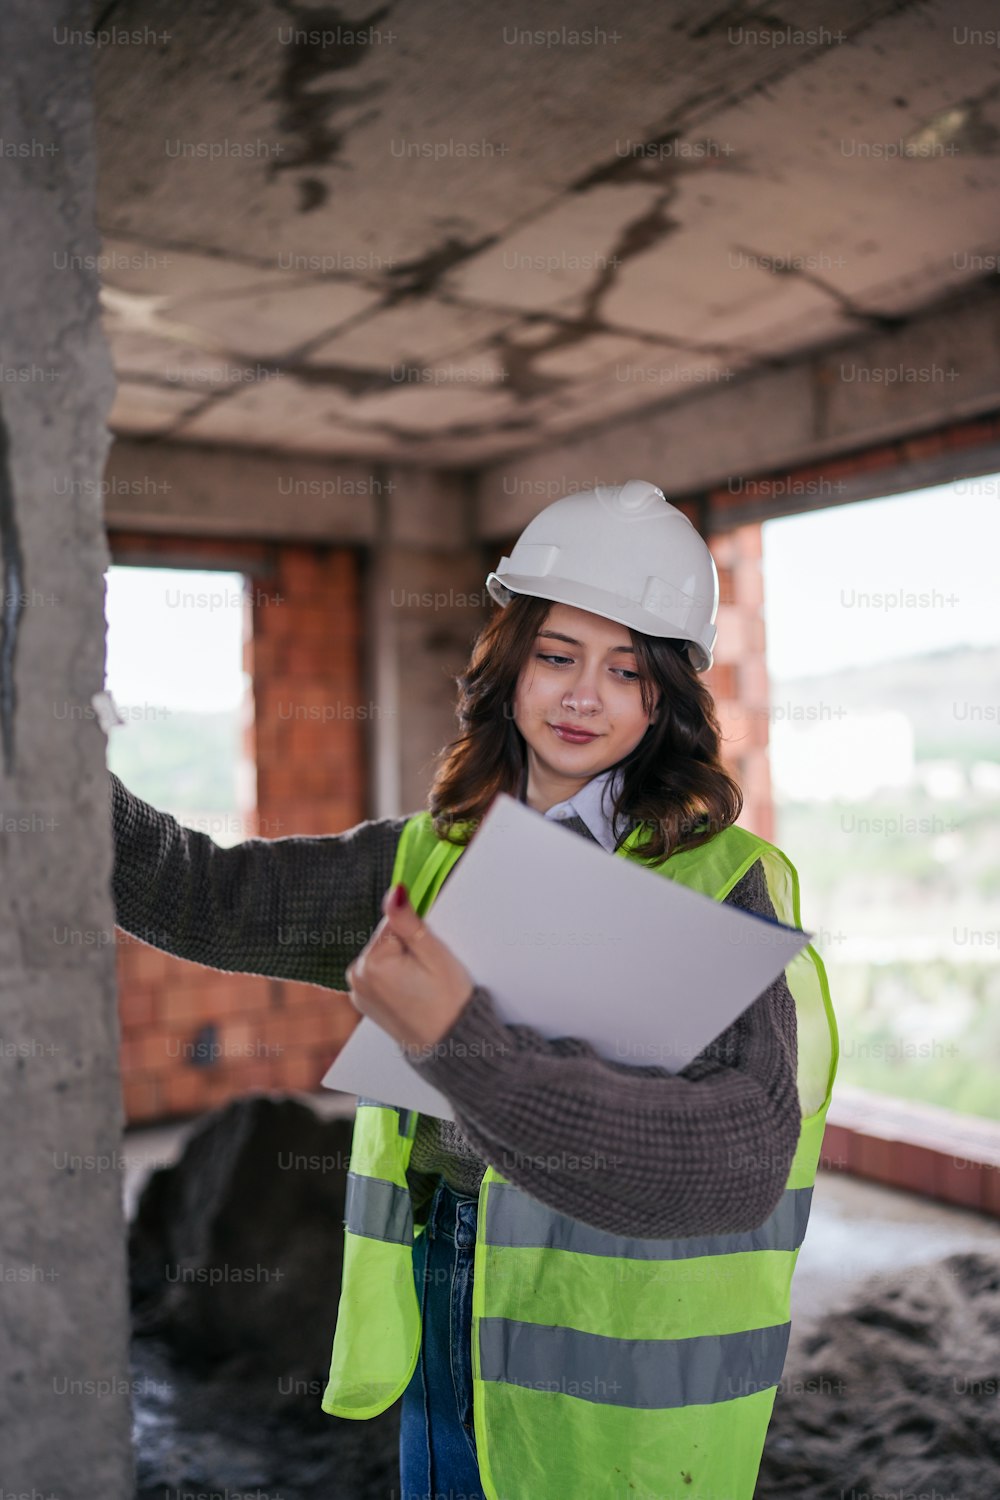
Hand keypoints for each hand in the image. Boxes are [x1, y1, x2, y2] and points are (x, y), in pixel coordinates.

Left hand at [345, 883, 474, 1056]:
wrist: (449, 1045)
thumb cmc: (448, 1002)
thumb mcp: (434, 955)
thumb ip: (408, 922)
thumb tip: (394, 892)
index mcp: (370, 963)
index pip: (393, 924)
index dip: (417, 935)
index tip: (429, 957)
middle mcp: (356, 977)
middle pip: (386, 940)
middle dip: (408, 949)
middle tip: (428, 973)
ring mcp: (357, 992)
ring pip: (384, 957)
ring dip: (402, 963)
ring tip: (422, 986)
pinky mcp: (364, 1002)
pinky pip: (380, 976)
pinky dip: (396, 979)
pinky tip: (412, 994)